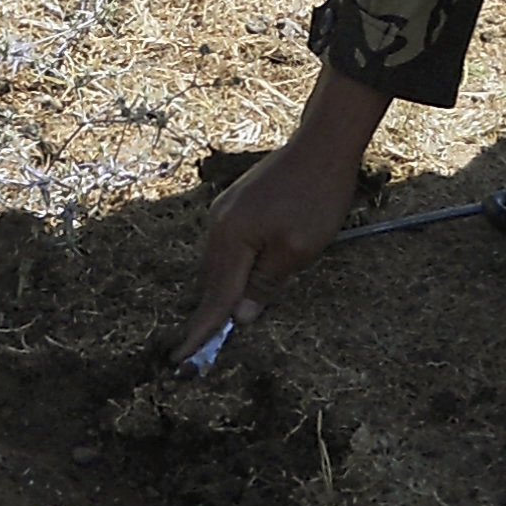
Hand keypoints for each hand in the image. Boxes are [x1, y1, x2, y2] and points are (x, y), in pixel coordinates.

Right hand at [171, 67, 391, 361]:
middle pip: (211, 281)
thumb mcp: (297, 248)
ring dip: (219, 291)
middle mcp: (219, 223)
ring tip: (218, 321)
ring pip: (218, 263)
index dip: (201, 331)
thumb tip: (239, 316)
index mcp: (231, 237)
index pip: (216, 296)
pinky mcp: (237, 204)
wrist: (322, 146)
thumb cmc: (316, 197)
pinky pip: (226, 247)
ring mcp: (226, 211)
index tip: (183, 359)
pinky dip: (229, 269)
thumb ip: (265, 283)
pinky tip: (238, 279)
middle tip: (200, 350)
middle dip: (207, 314)